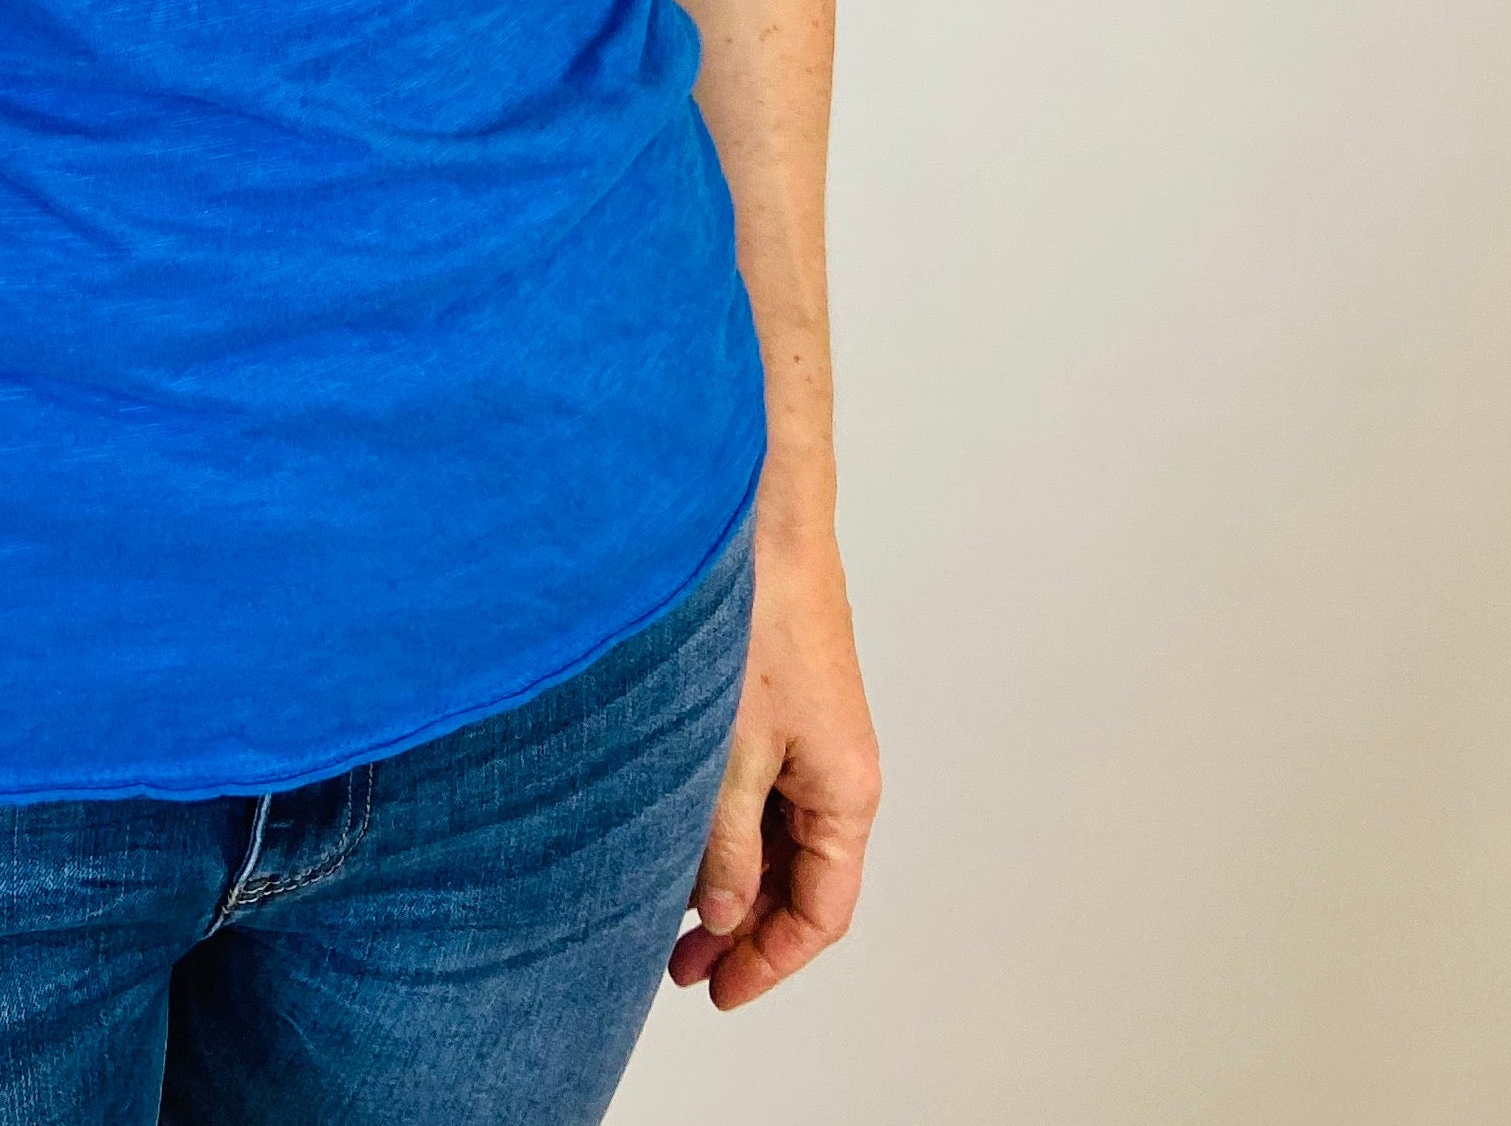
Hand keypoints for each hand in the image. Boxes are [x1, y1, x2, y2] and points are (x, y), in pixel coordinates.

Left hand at [669, 515, 879, 1010]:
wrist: (756, 519)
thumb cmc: (758, 619)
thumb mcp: (730, 752)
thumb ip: (726, 845)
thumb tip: (724, 917)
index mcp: (845, 792)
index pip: (821, 912)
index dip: (770, 961)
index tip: (717, 990)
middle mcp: (837, 772)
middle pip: (801, 882)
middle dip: (743, 930)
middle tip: (677, 965)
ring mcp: (809, 739)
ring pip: (776, 838)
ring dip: (729, 879)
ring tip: (665, 910)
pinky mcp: (779, 707)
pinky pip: (760, 792)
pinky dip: (724, 826)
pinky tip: (678, 838)